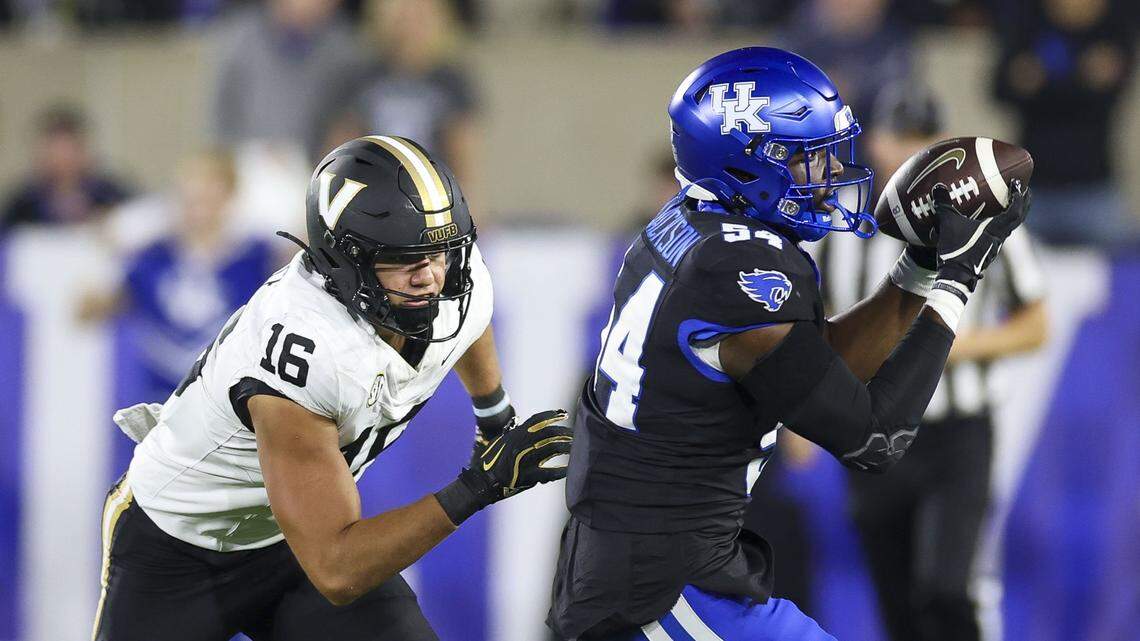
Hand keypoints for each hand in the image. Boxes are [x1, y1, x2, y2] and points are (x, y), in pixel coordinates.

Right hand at [435, 409, 573, 524]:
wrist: (481, 483)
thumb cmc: (488, 463)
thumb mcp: (498, 442)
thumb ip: (511, 432)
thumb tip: (518, 422)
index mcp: (515, 434)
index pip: (537, 420)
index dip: (552, 415)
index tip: (563, 413)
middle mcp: (522, 444)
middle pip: (549, 433)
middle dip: (563, 432)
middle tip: (573, 435)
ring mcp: (525, 460)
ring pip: (553, 449)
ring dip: (566, 447)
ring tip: (574, 448)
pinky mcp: (528, 476)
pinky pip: (550, 472)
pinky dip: (561, 471)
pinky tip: (569, 469)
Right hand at [933, 180, 1030, 290]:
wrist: (956, 275)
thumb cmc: (957, 249)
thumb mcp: (948, 224)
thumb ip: (944, 205)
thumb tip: (938, 187)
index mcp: (996, 229)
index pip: (1015, 210)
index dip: (1018, 195)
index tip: (1018, 183)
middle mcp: (1000, 237)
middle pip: (1019, 218)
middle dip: (1023, 203)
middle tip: (1023, 190)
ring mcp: (995, 246)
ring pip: (1010, 227)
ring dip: (1013, 215)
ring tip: (1010, 204)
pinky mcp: (988, 252)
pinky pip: (1000, 234)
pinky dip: (1001, 225)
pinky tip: (991, 223)